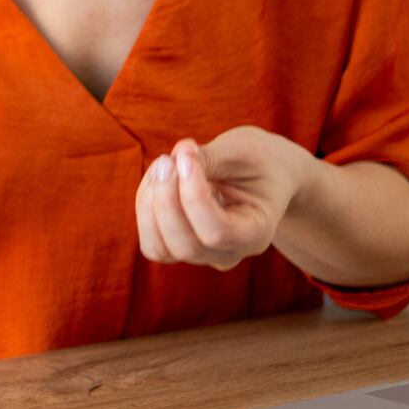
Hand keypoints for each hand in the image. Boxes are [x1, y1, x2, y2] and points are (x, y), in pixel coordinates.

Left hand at [135, 126, 316, 270]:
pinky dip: (145, 207)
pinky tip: (157, 178)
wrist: (263, 173)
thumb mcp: (242, 153)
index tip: (186, 156)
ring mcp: (204, 255)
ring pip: (160, 249)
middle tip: (169, 158)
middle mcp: (231, 253)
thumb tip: (175, 158)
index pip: (216, 232)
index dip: (192, 195)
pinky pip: (151, 241)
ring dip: (150, 204)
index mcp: (257, 233)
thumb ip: (209, 158)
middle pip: (184, 246)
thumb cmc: (257, 161)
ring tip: (162, 164)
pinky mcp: (181, 246)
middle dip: (166, 199)